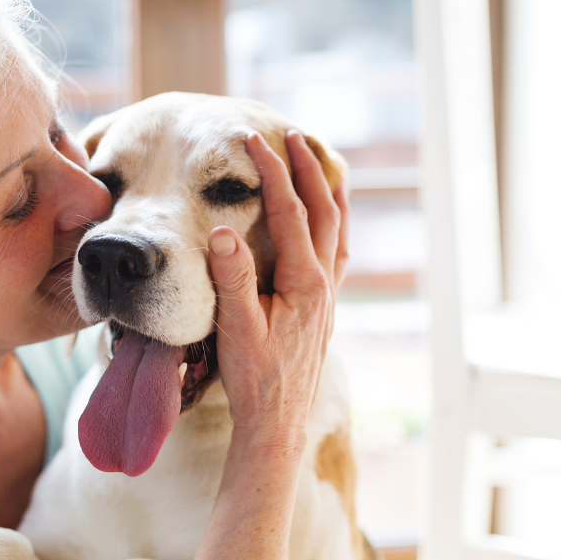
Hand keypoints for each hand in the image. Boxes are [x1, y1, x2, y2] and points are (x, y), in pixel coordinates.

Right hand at [207, 131, 348, 459]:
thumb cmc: (255, 380)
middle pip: (323, 212)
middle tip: (293, 136)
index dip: (272, 173)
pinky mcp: (323, 309)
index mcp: (305, 283)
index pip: (290, 213)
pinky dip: (333, 225)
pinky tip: (327, 223)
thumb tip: (222, 231)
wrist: (276, 423)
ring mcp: (328, 297)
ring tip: (321, 164)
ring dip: (328, 193)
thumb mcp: (236, 329)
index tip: (253, 142)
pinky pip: (337, 253)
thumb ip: (232, 279)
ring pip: (337, 230)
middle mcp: (324, 285)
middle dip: (308, 170)